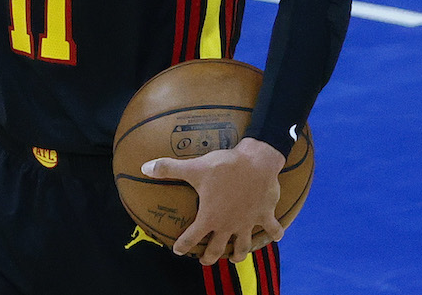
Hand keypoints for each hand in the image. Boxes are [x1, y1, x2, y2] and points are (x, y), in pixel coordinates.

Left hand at [142, 138, 285, 265]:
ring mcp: (248, 222)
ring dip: (239, 254)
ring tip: (234, 258)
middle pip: (218, 248)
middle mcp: (229, 225)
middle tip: (205, 260)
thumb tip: (144, 168)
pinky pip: (272, 229)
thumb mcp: (194, 167)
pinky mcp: (265, 215)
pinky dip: (275, 234)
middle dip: (210, 257)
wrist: (256, 162)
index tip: (178, 250)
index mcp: (210, 217)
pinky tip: (276, 237)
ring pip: (244, 245)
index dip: (183, 245)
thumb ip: (168, 168)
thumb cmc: (224, 167)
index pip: (192, 237)